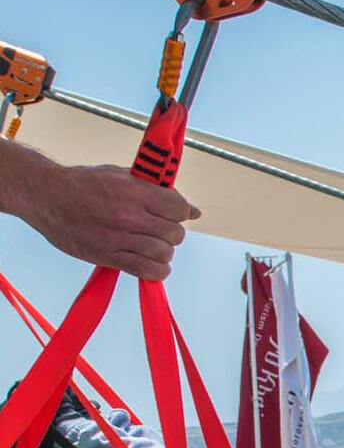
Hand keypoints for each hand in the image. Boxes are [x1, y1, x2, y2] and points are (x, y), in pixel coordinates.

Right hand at [2, 147, 200, 280]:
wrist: (46, 195)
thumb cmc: (84, 183)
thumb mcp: (122, 176)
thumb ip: (158, 191)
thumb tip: (194, 211)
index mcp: (135, 191)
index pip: (179, 209)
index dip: (179, 212)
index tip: (170, 212)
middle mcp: (129, 215)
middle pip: (174, 234)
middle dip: (170, 232)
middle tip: (157, 228)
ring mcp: (118, 237)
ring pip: (164, 253)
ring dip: (163, 251)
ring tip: (151, 244)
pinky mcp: (107, 256)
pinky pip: (146, 270)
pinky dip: (156, 270)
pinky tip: (152, 263)